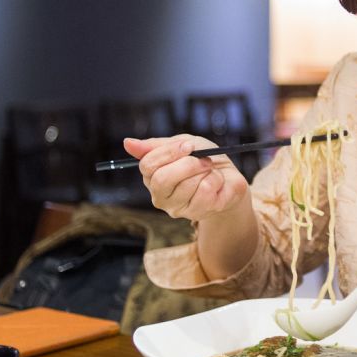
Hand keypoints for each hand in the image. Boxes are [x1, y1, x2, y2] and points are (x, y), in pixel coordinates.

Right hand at [122, 135, 248, 220]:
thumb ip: (155, 146)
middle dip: (187, 164)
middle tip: (204, 159)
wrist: (229, 176)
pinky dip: (216, 179)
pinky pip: (205, 191)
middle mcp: (160, 196)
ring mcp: (178, 208)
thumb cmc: (203, 159)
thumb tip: (127, 143)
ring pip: (187, 185)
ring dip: (205, 170)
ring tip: (210, 170)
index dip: (169, 152)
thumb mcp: (181, 144)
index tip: (188, 145)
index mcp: (152, 177)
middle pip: (162, 179)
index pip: (147, 165)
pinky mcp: (197, 214)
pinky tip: (217, 182)